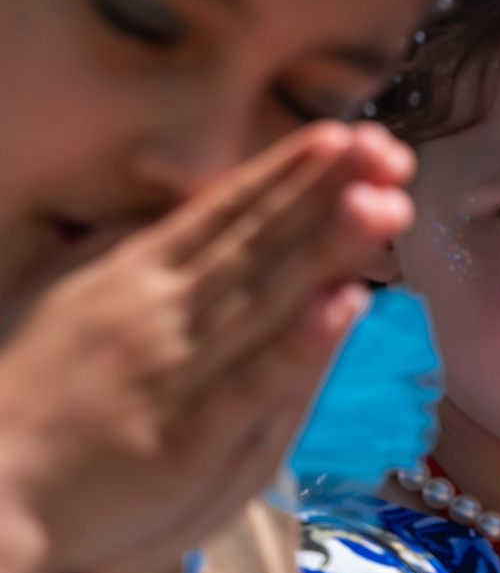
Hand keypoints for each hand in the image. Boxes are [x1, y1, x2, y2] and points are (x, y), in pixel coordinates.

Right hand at [0, 121, 411, 572]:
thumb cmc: (18, 398)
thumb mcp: (59, 302)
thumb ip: (112, 255)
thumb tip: (154, 212)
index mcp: (129, 277)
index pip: (224, 215)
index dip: (287, 173)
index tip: (344, 135)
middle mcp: (156, 312)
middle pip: (257, 243)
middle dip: (326, 193)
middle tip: (388, 149)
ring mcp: (173, 372)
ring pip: (265, 300)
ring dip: (328, 248)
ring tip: (386, 202)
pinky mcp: (185, 438)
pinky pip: (253, 383)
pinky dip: (302, 343)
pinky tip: (350, 304)